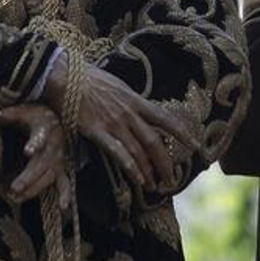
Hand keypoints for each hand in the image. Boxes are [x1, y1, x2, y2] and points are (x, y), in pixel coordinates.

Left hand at [0, 103, 68, 204]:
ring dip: (34, 189)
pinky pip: (64, 184)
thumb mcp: (24, 112)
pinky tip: (62, 207)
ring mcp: (58, 161)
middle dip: (28, 178)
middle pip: (41, 165)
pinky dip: (64, 195)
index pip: (39, 138)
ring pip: (47, 177)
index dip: (34, 144)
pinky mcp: (61, 169)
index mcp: (44, 131)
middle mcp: (53, 147)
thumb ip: (9, 115)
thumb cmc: (37, 117)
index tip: (28, 151)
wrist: (57, 120)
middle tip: (14, 188)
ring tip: (17, 197)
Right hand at [45, 64, 200, 192]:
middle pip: (154, 141)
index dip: (182, 132)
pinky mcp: (96, 130)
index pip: (164, 118)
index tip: (196, 145)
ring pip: (138, 151)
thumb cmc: (88, 78)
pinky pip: (117, 152)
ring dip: (148, 171)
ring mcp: (113, 122)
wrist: (63, 75)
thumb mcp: (116, 85)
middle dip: (165, 163)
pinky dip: (130, 167)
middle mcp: (128, 112)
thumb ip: (130, 100)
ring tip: (154, 186)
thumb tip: (141, 110)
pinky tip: (138, 179)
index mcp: (134, 100)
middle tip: (171, 180)